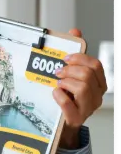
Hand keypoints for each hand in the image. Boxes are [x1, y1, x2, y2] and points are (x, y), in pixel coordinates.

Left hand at [53, 29, 107, 148]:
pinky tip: (55, 93)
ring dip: (66, 82)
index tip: (65, 58)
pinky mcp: (76, 118)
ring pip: (82, 88)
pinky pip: (69, 105)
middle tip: (57, 72)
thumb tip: (75, 31)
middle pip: (88, 75)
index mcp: (98, 82)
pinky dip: (59, 96)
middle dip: (70, 70)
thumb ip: (75, 55)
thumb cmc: (68, 96)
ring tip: (58, 83)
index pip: (96, 65)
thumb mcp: (71, 74)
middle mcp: (97, 95)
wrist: (63, 122)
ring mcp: (88, 108)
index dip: (80, 58)